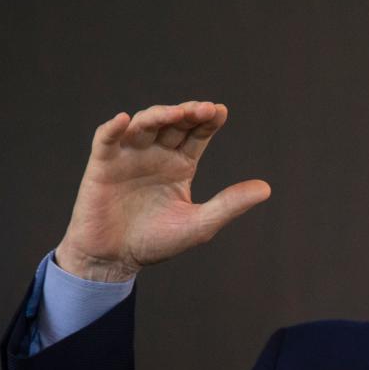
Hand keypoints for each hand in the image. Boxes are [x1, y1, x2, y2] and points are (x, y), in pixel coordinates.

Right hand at [56, 101, 271, 281]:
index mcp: (180, 165)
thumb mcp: (200, 224)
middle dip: (188, 113)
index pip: (197, 135)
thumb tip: (266, 188)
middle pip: (173, 123)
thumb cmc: (156, 242)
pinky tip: (125, 120)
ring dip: (159, 115)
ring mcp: (129, 157)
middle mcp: (156, 155)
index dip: (207, 121)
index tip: (220, 111)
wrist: (116, 259)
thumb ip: (229, 204)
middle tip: (204, 110)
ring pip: (144, 125)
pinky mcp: (102, 164)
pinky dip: (113, 128)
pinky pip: (106, 139)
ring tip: (176, 113)